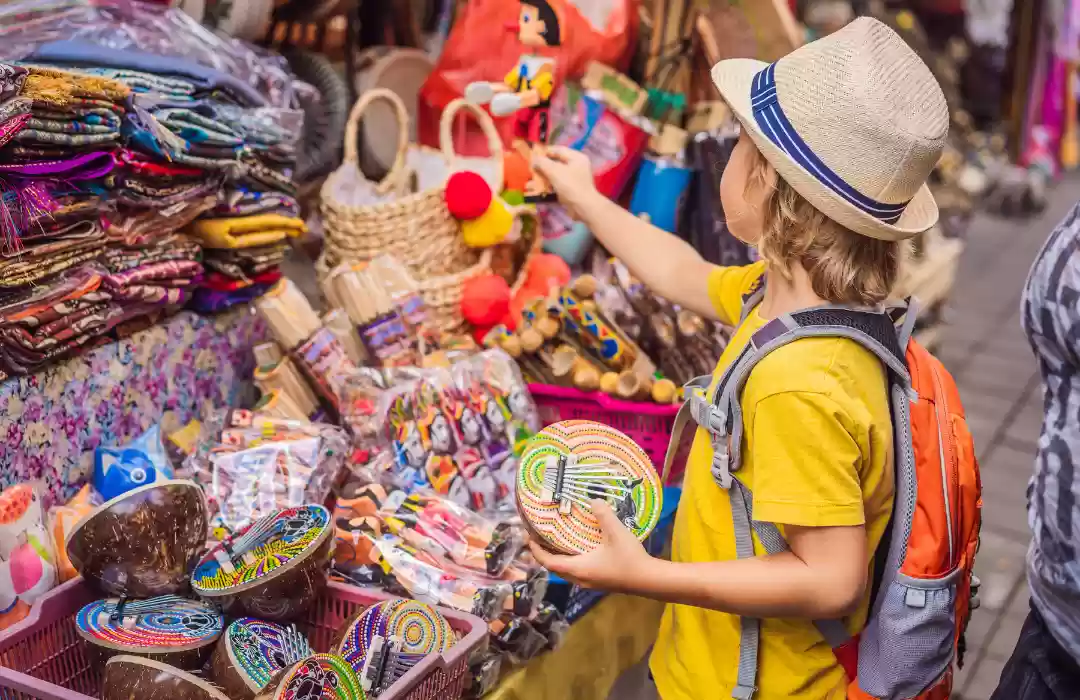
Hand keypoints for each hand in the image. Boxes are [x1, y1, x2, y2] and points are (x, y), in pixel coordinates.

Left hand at [528, 500, 650, 592]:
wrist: (649, 580)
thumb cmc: (629, 558)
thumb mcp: (615, 532)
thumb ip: (602, 514)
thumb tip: (593, 499)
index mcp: (578, 568)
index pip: (548, 562)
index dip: (536, 551)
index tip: (529, 538)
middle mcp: (580, 578)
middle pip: (555, 568)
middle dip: (545, 554)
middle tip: (540, 538)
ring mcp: (590, 582)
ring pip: (566, 571)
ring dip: (558, 559)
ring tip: (556, 542)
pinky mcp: (599, 582)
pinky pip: (577, 572)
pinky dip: (570, 561)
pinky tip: (579, 549)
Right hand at [532, 146, 599, 218]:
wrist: (583, 208)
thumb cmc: (570, 185)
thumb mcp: (555, 171)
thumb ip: (542, 162)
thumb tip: (533, 159)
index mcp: (576, 158)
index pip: (558, 149)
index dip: (544, 152)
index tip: (532, 156)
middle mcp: (576, 166)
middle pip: (556, 163)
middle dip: (542, 166)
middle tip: (530, 169)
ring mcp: (574, 179)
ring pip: (555, 175)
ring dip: (542, 178)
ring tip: (530, 182)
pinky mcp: (570, 190)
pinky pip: (556, 185)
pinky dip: (547, 186)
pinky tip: (536, 190)